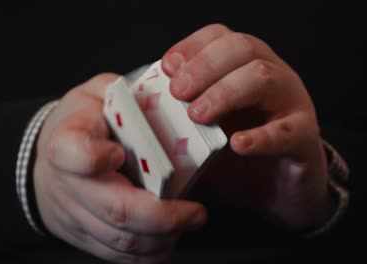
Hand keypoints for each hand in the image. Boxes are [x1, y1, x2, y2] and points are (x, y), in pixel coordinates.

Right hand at [33, 73, 206, 262]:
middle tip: (195, 212)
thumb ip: (125, 93)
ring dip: (163, 238)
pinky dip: (150, 253)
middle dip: (162, 216)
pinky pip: (119, 256)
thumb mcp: (94, 94)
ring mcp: (76, 216)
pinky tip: (168, 237)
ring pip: (121, 242)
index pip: (74, 154)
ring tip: (188, 221)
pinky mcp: (85, 237)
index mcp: (66, 142)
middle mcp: (69, 185)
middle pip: (114, 210)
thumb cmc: (77, 126)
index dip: (97, 158)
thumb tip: (170, 95)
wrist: (44, 164)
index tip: (120, 153)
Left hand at [161, 24, 333, 229]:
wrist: (275, 192)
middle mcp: (269, 76)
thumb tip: (141, 112)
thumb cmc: (233, 158)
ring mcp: (291, 103)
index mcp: (241, 68)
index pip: (219, 37)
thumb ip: (177, 120)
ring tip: (199, 115)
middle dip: (204, 66)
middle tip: (178, 92)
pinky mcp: (305, 137)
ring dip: (226, 92)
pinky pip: (289, 130)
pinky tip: (238, 145)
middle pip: (242, 47)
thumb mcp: (199, 135)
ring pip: (264, 77)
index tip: (166, 67)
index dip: (192, 47)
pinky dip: (261, 136)